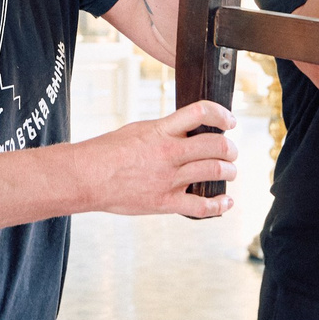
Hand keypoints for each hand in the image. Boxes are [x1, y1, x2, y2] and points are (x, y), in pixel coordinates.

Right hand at [83, 101, 238, 219]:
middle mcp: (169, 153)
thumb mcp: (137, 130)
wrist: (86, 177)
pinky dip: (219, 205)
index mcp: (161, 131)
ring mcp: (168, 179)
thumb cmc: (106, 152)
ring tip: (230, 172)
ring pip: (214, 171)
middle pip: (215, 145)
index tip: (230, 121)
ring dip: (229, 171)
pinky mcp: (165, 202)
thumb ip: (163, 131)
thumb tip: (184, 132)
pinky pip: (201, 206)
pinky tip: (226, 202)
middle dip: (230, 148)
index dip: (221, 114)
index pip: (200, 113)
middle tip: (231, 151)